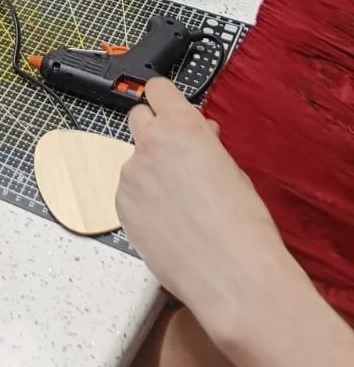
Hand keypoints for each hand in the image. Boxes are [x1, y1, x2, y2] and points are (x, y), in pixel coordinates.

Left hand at [116, 78, 290, 329]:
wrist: (233, 277)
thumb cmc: (245, 227)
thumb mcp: (233, 170)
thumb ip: (206, 144)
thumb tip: (199, 135)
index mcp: (181, 127)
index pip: (158, 88)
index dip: (166, 101)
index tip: (170, 111)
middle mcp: (149, 144)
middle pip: (138, 117)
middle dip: (154, 132)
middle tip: (175, 157)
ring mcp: (130, 175)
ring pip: (134, 161)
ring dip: (150, 172)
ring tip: (180, 206)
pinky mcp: (121, 206)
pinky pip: (129, 193)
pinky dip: (143, 202)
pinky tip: (169, 225)